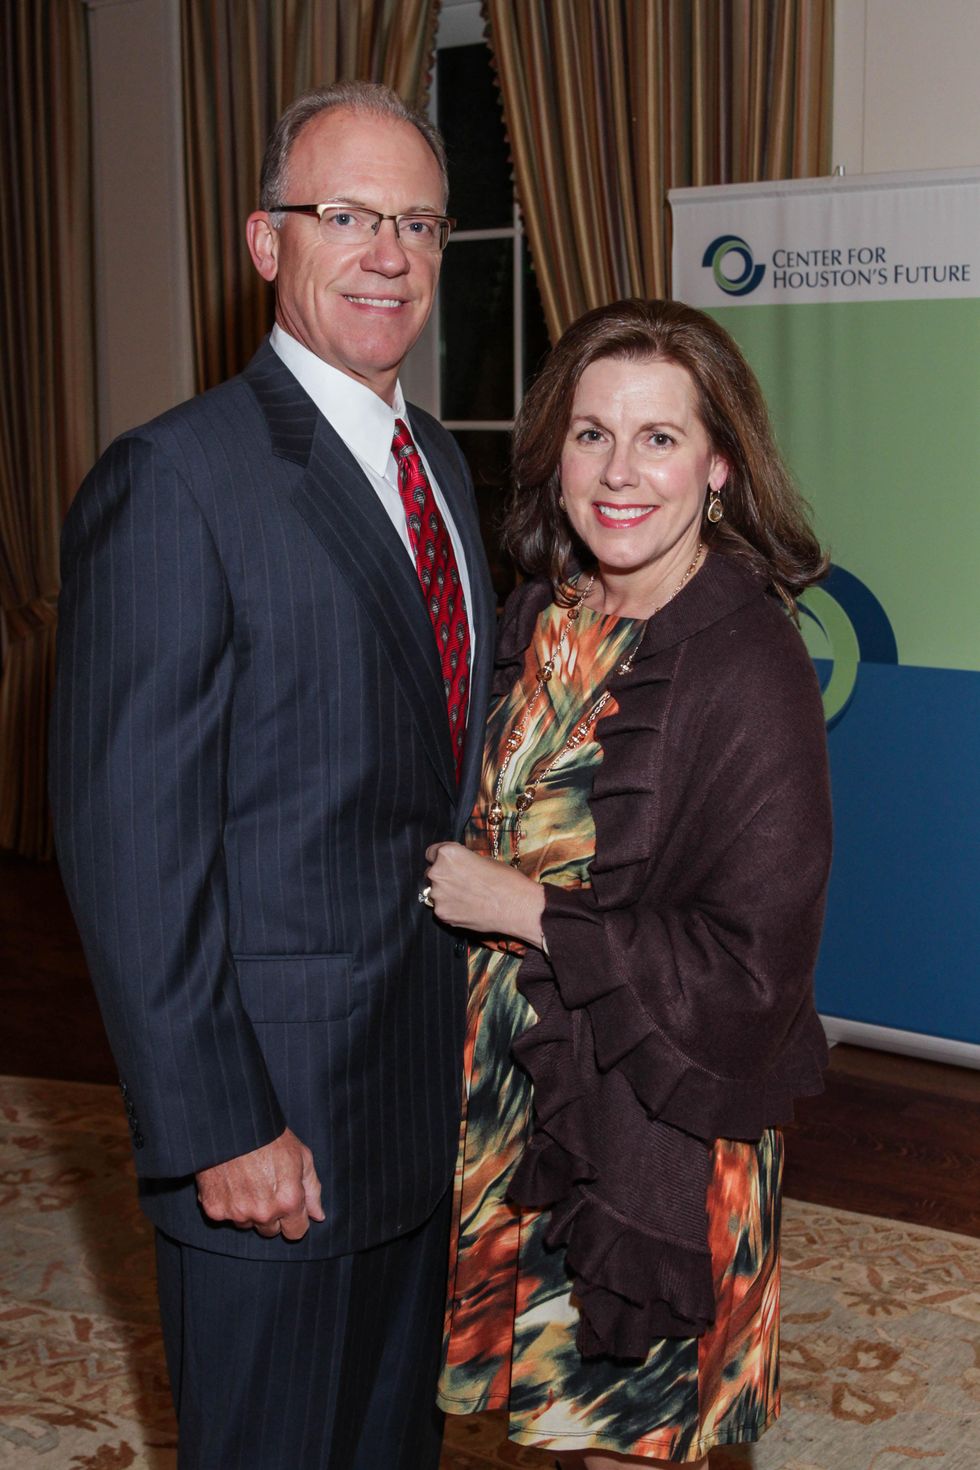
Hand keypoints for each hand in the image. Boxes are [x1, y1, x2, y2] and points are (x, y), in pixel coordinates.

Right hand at [195, 1127, 324, 1240]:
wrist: (233, 1124)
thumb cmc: (271, 1137)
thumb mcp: (302, 1157)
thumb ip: (312, 1190)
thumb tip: (318, 1216)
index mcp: (289, 1201)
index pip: (296, 1232)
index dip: (294, 1219)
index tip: (289, 1206)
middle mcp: (264, 1212)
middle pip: (270, 1231)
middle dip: (271, 1215)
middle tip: (266, 1188)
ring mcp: (237, 1213)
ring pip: (247, 1224)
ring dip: (248, 1210)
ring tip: (247, 1181)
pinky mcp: (214, 1209)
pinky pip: (224, 1216)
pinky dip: (227, 1203)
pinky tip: (230, 1181)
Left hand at [424, 841, 545, 945]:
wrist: (516, 906)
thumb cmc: (505, 879)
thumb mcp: (483, 859)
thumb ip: (463, 861)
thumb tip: (456, 866)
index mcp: (448, 854)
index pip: (431, 853)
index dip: (441, 859)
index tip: (448, 864)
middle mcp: (437, 872)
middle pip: (431, 873)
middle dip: (443, 877)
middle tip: (461, 883)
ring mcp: (438, 895)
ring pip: (435, 892)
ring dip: (446, 893)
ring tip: (467, 898)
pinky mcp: (442, 914)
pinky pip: (441, 908)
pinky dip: (450, 908)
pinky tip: (467, 908)